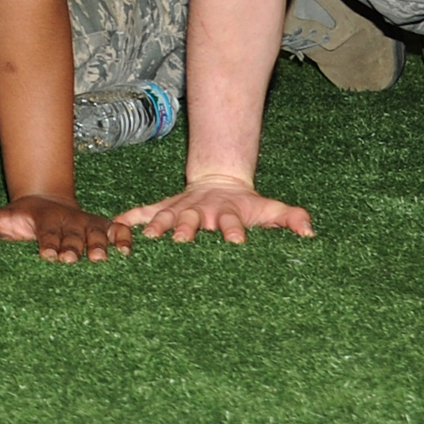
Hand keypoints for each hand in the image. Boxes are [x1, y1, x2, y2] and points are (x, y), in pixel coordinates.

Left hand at [0, 193, 133, 262]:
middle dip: (72, 248)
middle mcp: (67, 221)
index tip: (47, 256)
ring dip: (99, 245)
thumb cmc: (21, 217)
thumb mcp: (0, 219)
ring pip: (96, 234)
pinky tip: (128, 252)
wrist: (46, 199)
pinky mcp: (103, 226)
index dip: (47, 244)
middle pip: (71, 236)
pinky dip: (123, 238)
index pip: (45, 234)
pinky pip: (117, 230)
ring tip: (101, 259)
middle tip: (72, 259)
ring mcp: (87, 223)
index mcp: (43, 221)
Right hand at [116, 180, 314, 245]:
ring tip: (148, 238)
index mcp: (227, 213)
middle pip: (194, 220)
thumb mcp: (271, 209)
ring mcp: (180, 209)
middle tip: (184, 241)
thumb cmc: (248, 204)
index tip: (236, 242)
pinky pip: (142, 212)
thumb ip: (291, 218)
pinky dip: (128, 218)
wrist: (220, 181)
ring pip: (166, 216)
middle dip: (188, 230)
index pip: (232, 222)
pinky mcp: (164, 208)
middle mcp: (201, 211)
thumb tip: (311, 232)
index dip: (234, 231)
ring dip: (157, 226)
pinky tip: (113, 225)